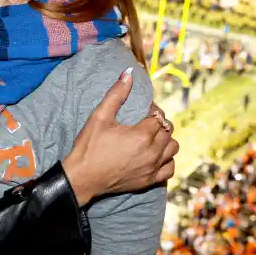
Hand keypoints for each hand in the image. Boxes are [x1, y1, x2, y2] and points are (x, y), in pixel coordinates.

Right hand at [62, 68, 178, 206]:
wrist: (82, 177)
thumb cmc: (89, 146)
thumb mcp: (99, 117)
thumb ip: (116, 94)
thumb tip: (128, 73)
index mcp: (142, 135)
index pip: (158, 115)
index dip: (151, 109)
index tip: (142, 109)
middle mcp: (152, 152)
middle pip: (168, 130)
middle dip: (158, 122)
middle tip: (144, 121)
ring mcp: (152, 168)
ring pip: (173, 148)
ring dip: (165, 140)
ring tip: (151, 138)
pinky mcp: (149, 181)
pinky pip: (170, 169)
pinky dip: (167, 160)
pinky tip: (156, 155)